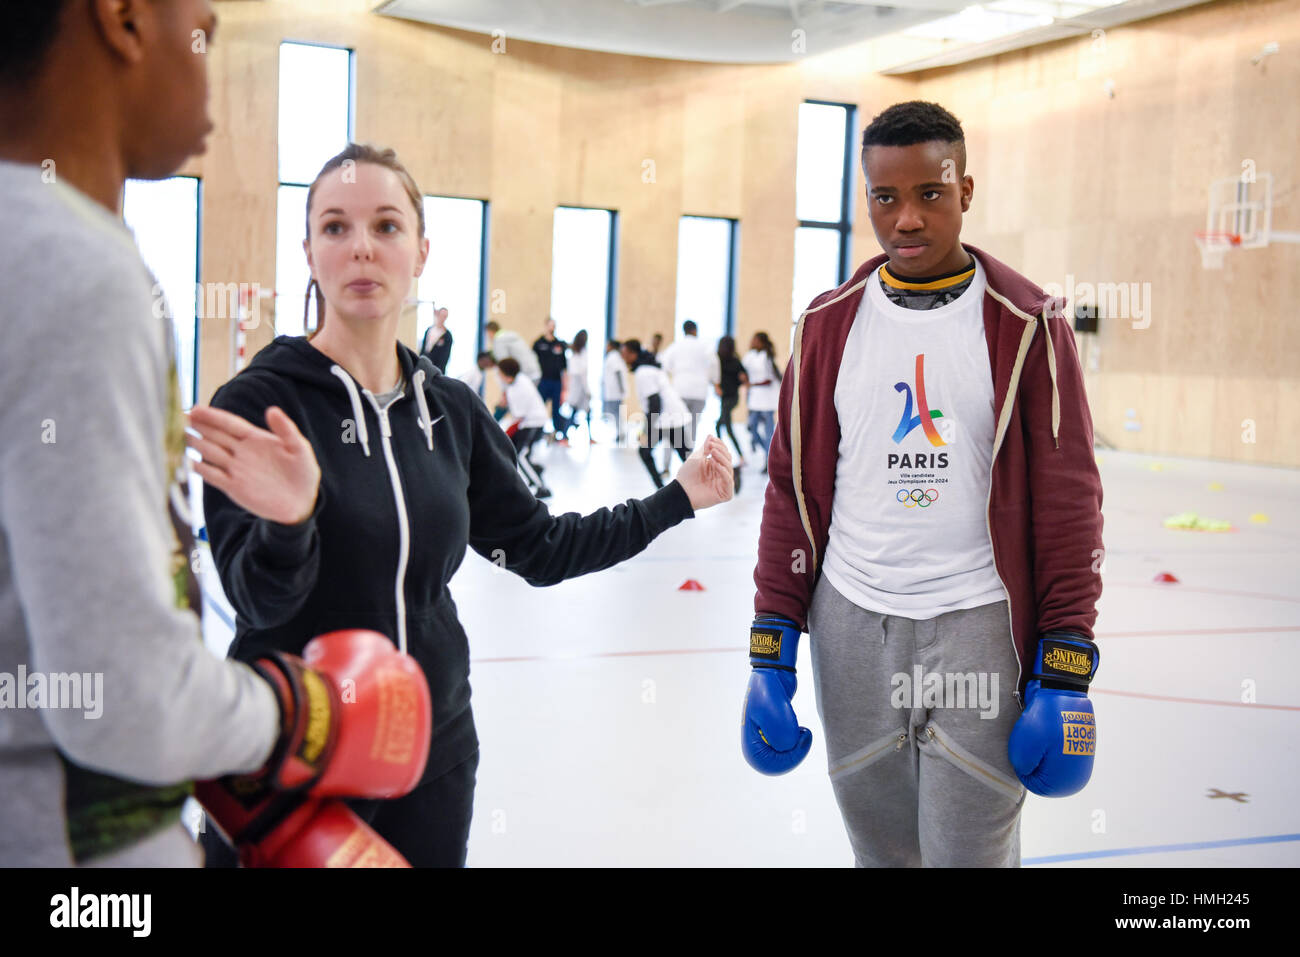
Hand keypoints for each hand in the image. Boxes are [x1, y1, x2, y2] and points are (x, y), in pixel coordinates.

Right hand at [186, 405, 320, 524]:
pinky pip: (213, 476)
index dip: (213, 416)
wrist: (301, 503)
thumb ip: (286, 429)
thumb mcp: (299, 448)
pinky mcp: (233, 487)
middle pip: (215, 436)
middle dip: (198, 426)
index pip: (230, 424)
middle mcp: (242, 452)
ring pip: (210, 453)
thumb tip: (272, 409)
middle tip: (179, 418)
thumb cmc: (303, 473)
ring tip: (180, 435)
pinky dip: (202, 469)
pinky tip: (191, 462)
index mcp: (256, 439)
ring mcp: (236, 469)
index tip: (195, 409)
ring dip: (196, 444)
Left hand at [673, 436, 733, 510]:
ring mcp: (724, 484)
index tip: (711, 439)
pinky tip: (715, 464)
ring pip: (729, 468)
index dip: (720, 445)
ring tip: (712, 453)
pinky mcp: (725, 494)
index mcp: (716, 466)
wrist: (681, 490)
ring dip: (722, 458)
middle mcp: (721, 474)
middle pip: (728, 459)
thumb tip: (711, 435)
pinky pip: (728, 480)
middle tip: (711, 447)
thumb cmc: (687, 476)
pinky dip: (723, 471)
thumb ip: (705, 448)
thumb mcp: (696, 458)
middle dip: (721, 451)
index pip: (724, 453)